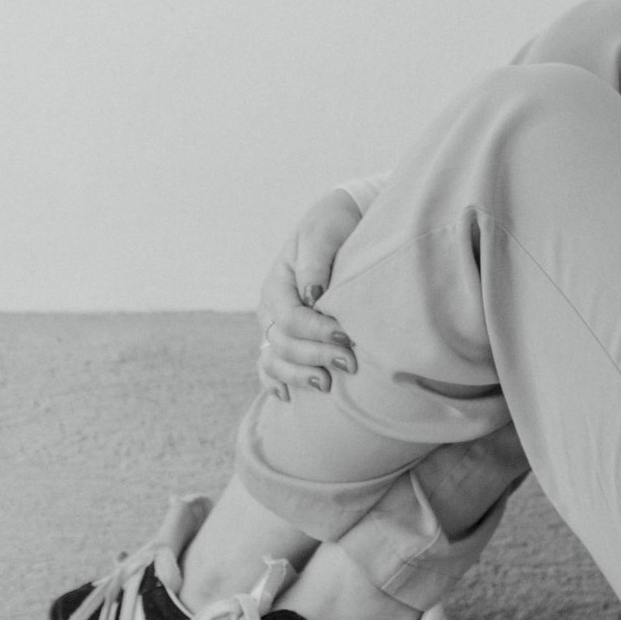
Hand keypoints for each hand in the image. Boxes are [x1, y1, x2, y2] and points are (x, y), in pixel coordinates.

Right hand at [255, 190, 365, 398]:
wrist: (341, 222)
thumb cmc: (334, 225)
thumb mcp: (323, 233)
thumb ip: (315, 263)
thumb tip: (311, 294)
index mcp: (277, 283)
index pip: (290, 318)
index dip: (316, 332)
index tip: (346, 335)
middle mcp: (271, 308)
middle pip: (284, 344)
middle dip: (316, 357)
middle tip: (351, 362)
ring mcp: (276, 325)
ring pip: (274, 361)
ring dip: (299, 376)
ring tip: (327, 385)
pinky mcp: (287, 337)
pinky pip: (269, 366)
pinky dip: (276, 382)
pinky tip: (289, 396)